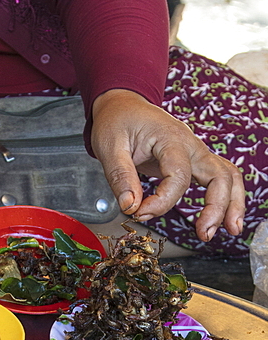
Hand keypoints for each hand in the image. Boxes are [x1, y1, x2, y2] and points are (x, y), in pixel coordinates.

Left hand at [91, 89, 244, 242]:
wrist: (122, 105)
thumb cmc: (117, 120)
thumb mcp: (109, 146)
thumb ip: (120, 177)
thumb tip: (130, 206)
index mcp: (170, 137)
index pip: (178, 175)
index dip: (162, 201)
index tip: (140, 213)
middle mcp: (190, 144)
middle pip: (219, 175)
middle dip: (216, 207)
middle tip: (203, 234)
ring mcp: (196, 151)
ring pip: (227, 176)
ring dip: (231, 204)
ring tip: (228, 230)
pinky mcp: (194, 160)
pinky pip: (221, 176)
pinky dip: (228, 196)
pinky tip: (226, 218)